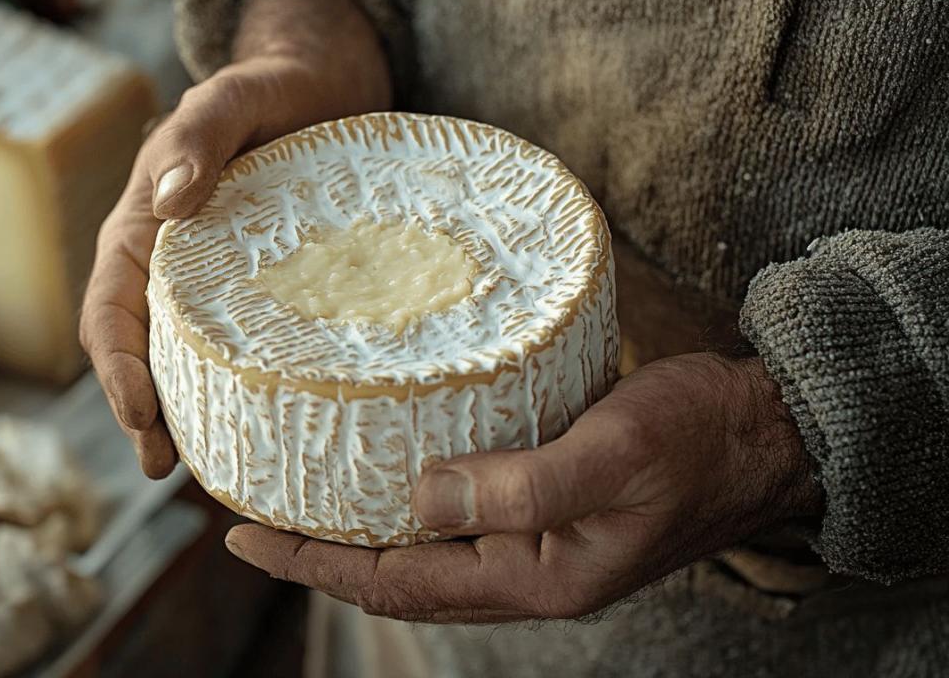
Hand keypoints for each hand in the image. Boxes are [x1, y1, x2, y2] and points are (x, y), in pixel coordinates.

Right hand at [81, 0, 391, 476]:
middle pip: (134, 346)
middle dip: (139, 409)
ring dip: (178, 409)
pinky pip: (229, 342)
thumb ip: (201, 135)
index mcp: (145, 224)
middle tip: (165, 466)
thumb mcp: (235, 96)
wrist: (320, 82)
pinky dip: (227, 384)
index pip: (109, 306)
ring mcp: (207, 276)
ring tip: (202, 465)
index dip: (117, 367)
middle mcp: (166, 259)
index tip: (141, 416)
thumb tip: (169, 200)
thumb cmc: (274, 87)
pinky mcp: (250, 286)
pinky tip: (255, 419)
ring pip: (176, 354)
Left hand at [223, 353, 824, 621]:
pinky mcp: (552, 510)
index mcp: (538, 576)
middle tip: (253, 519)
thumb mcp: (614, 455)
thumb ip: (519, 486)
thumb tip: (416, 498)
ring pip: (426, 555)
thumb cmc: (701, 439)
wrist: (771, 434)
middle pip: (399, 577)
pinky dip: (413, 509)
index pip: (395, 581)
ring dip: (362, 533)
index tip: (243, 535)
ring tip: (302, 503)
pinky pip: (462, 523)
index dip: (314, 563)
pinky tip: (391, 476)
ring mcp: (542, 547)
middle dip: (321, 555)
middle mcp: (531, 572)